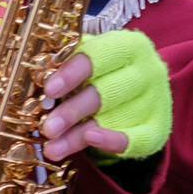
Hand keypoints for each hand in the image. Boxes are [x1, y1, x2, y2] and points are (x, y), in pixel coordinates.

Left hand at [40, 30, 171, 160]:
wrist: (141, 87)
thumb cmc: (104, 69)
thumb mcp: (89, 57)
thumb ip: (67, 63)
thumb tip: (34, 75)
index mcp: (127, 46)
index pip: (98, 57)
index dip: (72, 72)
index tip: (48, 89)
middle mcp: (146, 71)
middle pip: (105, 92)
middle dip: (72, 111)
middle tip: (46, 127)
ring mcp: (155, 100)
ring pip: (113, 120)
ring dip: (79, 135)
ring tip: (52, 147)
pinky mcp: (159, 127)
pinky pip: (137, 140)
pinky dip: (113, 142)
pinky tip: (89, 141)